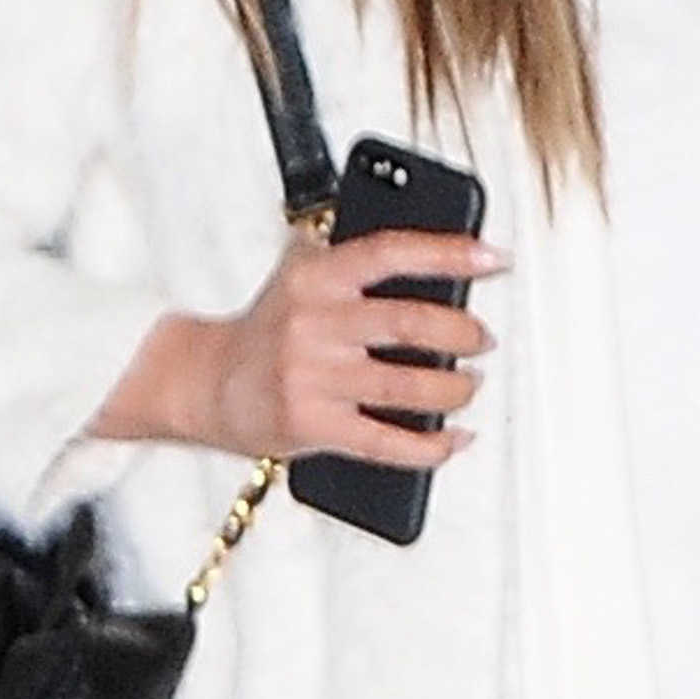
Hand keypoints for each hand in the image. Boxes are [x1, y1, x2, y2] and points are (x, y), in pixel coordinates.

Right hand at [94, 226, 504, 465]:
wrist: (204, 382)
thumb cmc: (270, 328)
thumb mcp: (301, 276)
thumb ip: (356, 262)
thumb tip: (444, 259)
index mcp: (316, 277)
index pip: (390, 253)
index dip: (448, 252)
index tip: (495, 258)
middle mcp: (313, 324)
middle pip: (409, 323)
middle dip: (462, 332)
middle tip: (484, 338)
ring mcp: (313, 377)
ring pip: (407, 387)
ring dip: (454, 389)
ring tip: (469, 384)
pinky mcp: (313, 426)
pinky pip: (386, 442)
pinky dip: (431, 446)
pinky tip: (455, 438)